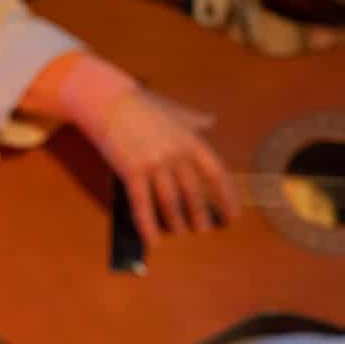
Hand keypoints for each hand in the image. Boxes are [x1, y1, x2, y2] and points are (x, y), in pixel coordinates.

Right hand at [83, 89, 239, 246]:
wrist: (111, 102)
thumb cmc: (142, 106)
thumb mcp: (175, 110)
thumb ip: (194, 119)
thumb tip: (211, 120)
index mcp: (191, 140)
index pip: (216, 173)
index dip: (226, 197)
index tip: (233, 214)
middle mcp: (176, 154)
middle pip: (193, 192)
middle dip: (200, 214)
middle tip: (204, 231)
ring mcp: (154, 164)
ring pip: (170, 201)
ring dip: (176, 221)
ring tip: (180, 233)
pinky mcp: (132, 172)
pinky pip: (142, 205)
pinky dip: (148, 225)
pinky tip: (152, 241)